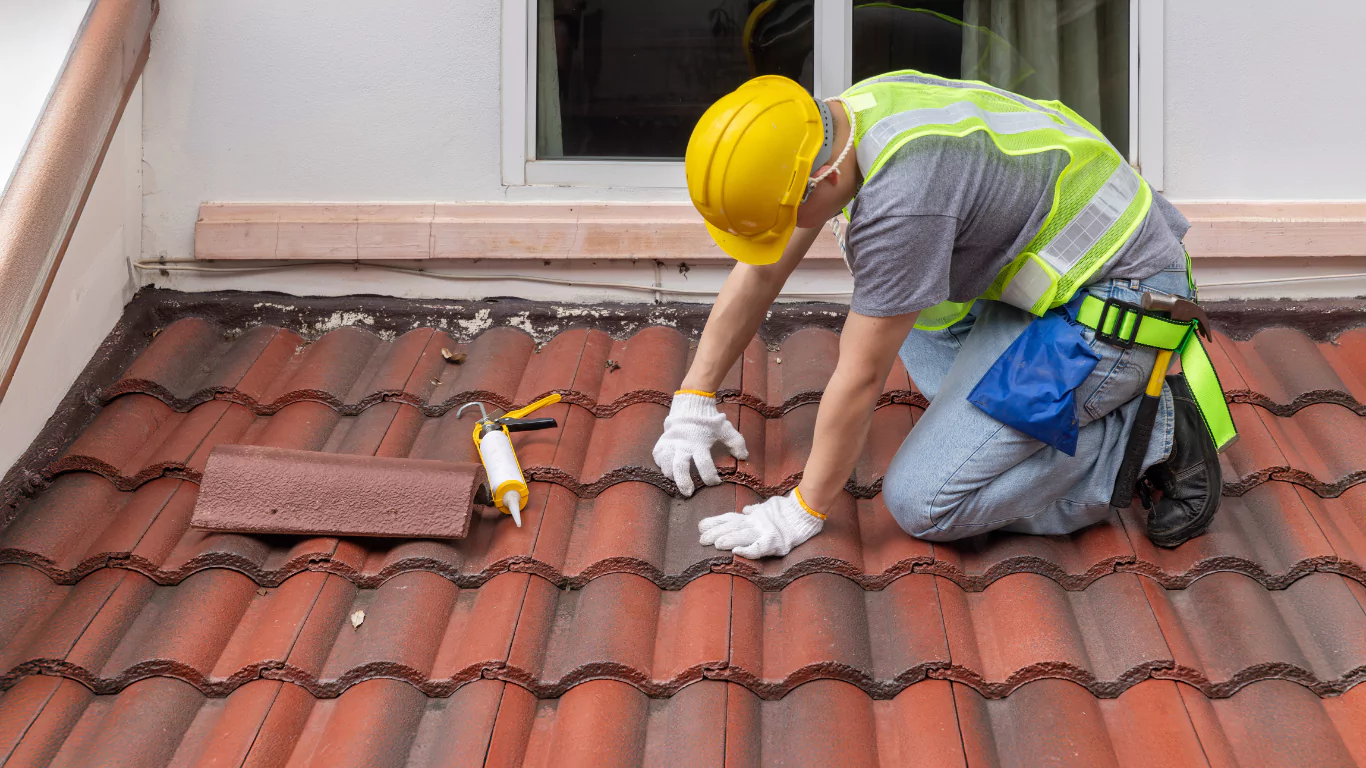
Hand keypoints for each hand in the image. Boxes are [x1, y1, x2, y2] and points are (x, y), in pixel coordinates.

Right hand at [652, 391, 747, 496]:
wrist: (691, 404)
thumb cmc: (709, 419)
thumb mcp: (725, 429)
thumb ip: (736, 442)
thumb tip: (744, 457)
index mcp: (700, 442)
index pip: (704, 464)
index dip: (711, 477)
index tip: (716, 482)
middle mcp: (683, 444)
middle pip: (680, 467)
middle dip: (684, 482)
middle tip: (688, 493)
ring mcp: (671, 442)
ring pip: (666, 463)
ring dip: (671, 474)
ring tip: (676, 480)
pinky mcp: (663, 440)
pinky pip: (657, 455)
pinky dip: (661, 464)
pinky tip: (667, 468)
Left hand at [698, 491, 823, 558]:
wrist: (806, 511)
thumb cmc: (788, 510)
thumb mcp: (769, 507)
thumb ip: (757, 510)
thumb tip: (746, 510)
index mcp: (754, 516)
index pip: (731, 518)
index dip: (716, 522)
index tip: (701, 525)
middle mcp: (756, 523)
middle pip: (733, 527)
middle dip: (716, 532)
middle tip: (700, 538)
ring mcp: (764, 532)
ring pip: (743, 535)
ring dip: (728, 540)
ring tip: (714, 544)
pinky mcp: (774, 541)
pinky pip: (759, 547)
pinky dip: (748, 550)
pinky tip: (737, 552)